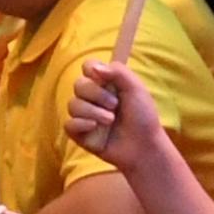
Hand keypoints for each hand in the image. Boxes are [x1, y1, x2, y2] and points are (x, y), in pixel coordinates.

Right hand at [64, 57, 169, 175]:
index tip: (103, 78)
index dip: (91, 69)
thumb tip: (94, 68)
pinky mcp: (80, 134)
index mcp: (105, 83)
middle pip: (79, 85)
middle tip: (115, 105)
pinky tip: (95, 128)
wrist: (144, 146)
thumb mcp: (136, 89)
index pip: (87, 67)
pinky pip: (69, 124)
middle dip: (96, 94)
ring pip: (73, 105)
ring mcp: (85, 116)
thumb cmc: (143, 117)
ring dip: (93, 112)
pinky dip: (81, 124)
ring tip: (110, 121)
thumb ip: (118, 72)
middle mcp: (93, 97)